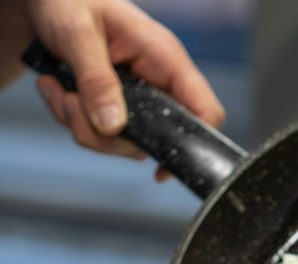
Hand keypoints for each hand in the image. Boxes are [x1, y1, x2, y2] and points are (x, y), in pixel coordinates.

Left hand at [2, 0, 224, 167]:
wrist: (46, 0)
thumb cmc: (67, 0)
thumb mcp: (76, 32)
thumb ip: (96, 79)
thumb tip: (113, 127)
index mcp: (165, 60)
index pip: (205, 111)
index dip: (196, 144)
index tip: (163, 167)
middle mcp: (158, 85)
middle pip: (154, 140)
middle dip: (105, 136)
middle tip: (69, 103)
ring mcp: (138, 101)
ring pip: (122, 143)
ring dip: (81, 126)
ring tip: (56, 88)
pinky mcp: (117, 109)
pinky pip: (100, 136)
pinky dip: (72, 120)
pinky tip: (56, 89)